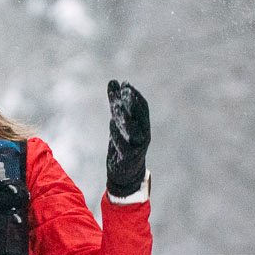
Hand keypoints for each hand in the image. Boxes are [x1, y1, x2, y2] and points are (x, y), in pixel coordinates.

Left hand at [106, 80, 149, 197]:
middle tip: (123, 91)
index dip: (135, 95)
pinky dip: (117, 134)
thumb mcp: (119, 122)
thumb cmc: (123, 143)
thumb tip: (114, 81)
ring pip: (133, 130)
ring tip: (115, 105)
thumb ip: (116, 103)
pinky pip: (123, 145)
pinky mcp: (127, 157)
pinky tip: (111, 123)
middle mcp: (144, 134)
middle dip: (132, 103)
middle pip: (140, 117)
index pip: (143, 107)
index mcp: (144, 125)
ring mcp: (137, 147)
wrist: (126, 173)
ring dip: (124, 117)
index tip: (125, 84)